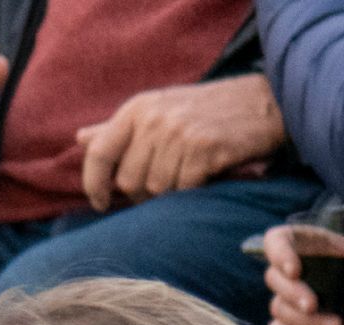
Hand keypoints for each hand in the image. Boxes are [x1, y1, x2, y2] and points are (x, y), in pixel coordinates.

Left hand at [74, 75, 284, 210]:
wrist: (263, 103)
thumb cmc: (205, 112)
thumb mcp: (158, 111)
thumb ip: (118, 129)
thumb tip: (80, 139)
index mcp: (137, 109)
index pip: (98, 153)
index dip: (93, 184)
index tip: (101, 202)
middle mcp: (154, 118)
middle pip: (129, 181)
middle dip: (144, 193)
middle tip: (167, 182)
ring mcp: (179, 132)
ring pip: (156, 189)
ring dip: (171, 193)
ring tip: (189, 174)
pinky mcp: (203, 148)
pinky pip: (183, 190)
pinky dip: (193, 191)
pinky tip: (206, 175)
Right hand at [263, 225, 343, 324]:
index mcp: (306, 245)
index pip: (277, 241)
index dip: (279, 254)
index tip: (294, 270)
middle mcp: (293, 271)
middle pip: (274, 279)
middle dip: (292, 294)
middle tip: (313, 305)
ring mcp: (291, 300)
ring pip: (280, 309)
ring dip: (305, 320)